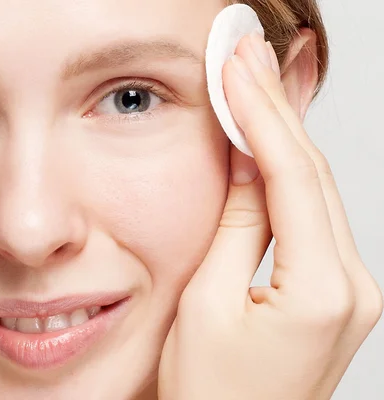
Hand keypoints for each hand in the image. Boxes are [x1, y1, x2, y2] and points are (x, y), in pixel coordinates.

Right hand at [157, 33, 382, 399]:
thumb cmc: (209, 391)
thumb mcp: (205, 301)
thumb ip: (235, 227)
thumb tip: (245, 161)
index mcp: (322, 292)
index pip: (293, 176)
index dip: (261, 114)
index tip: (236, 67)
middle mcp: (355, 286)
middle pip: (314, 174)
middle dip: (276, 108)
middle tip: (247, 55)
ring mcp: (354, 289)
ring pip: (317, 189)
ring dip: (283, 134)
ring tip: (254, 82)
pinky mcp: (337, 290)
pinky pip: (314, 215)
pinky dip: (289, 172)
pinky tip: (271, 138)